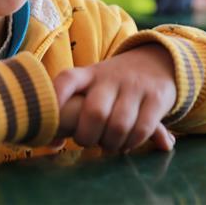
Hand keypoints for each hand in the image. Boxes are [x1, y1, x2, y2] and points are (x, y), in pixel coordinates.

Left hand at [53, 44, 177, 153]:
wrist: (156, 61)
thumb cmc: (113, 83)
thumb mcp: (92, 85)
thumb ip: (72, 109)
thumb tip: (52, 143)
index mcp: (89, 74)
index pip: (68, 79)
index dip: (56, 97)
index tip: (49, 119)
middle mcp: (110, 78)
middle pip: (95, 112)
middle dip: (87, 137)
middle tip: (86, 142)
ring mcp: (134, 86)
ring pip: (119, 125)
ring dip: (110, 143)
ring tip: (107, 145)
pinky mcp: (156, 98)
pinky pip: (142, 128)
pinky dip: (131, 143)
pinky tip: (126, 143)